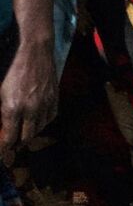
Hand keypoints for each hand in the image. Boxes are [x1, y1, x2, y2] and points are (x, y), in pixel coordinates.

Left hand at [1, 42, 57, 156]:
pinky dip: (42, 123)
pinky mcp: (54, 97)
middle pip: (24, 138)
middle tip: (8, 149)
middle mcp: (30, 110)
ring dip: (29, 135)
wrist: (34, 49)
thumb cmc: (10, 67)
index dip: (2, 150)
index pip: (7, 139)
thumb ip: (0, 112)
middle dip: (15, 146)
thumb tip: (1, 126)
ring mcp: (45, 104)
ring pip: (38, 129)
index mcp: (12, 109)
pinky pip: (50, 117)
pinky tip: (36, 122)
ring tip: (21, 136)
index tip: (1, 156)